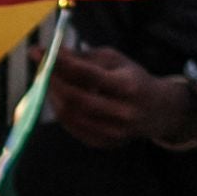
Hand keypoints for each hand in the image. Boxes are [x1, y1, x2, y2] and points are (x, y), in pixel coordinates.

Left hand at [45, 45, 196, 149]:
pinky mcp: (105, 143)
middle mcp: (123, 113)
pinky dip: (61, 112)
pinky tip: (59, 99)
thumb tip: (49, 53)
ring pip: (70, 116)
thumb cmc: (132, 79)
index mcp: (128, 86)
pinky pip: (73, 128)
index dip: (60, 63)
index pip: (88, 74)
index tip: (38, 51)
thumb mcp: (114, 60)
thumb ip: (82, 58)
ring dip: (53, 97)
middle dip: (52, 82)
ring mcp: (114, 132)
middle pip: (75, 98)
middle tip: (40, 68)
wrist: (157, 111)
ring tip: (48, 82)